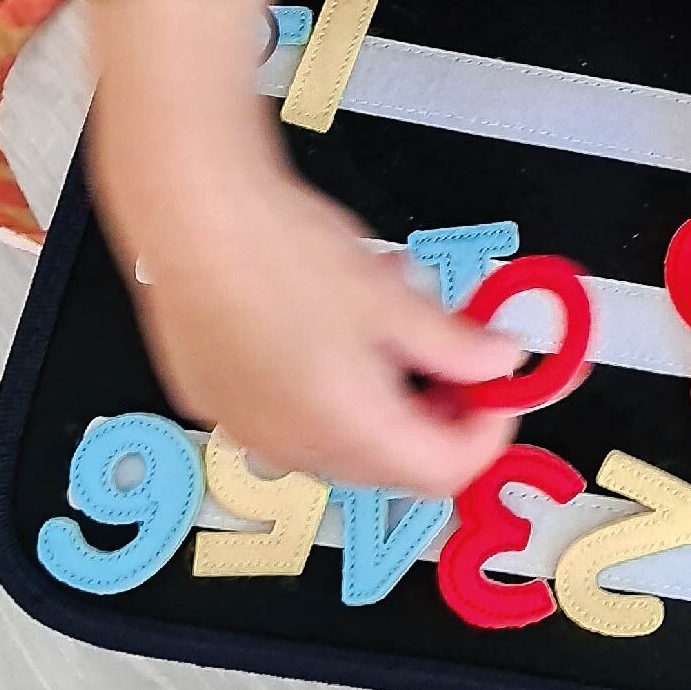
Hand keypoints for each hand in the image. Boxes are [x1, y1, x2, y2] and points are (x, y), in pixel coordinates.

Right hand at [86, 0, 520, 498]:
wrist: (190, 217)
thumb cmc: (284, 253)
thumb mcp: (392, 295)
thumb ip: (456, 342)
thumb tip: (500, 360)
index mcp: (350, 431)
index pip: (446, 472)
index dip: (487, 431)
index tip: (500, 385)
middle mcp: (295, 449)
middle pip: (394, 462)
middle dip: (439, 411)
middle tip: (461, 352)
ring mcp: (249, 432)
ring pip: (344, 439)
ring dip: (387, 393)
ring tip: (393, 315)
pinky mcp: (217, 404)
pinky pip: (293, 415)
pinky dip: (331, 383)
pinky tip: (331, 318)